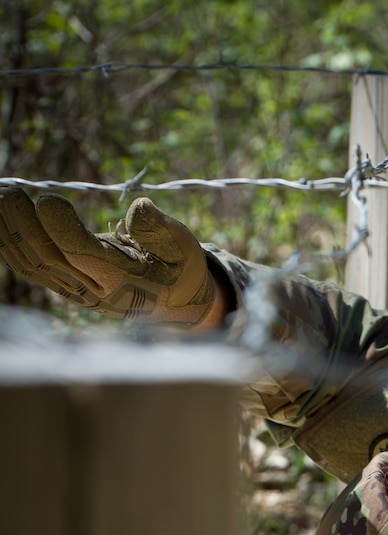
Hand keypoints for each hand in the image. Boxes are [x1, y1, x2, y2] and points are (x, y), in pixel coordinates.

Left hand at [0, 187, 216, 324]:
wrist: (175, 303)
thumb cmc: (180, 270)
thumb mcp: (185, 248)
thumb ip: (162, 230)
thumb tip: (138, 207)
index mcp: (125, 282)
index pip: (85, 256)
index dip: (62, 230)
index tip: (48, 201)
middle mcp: (94, 291)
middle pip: (50, 259)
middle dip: (24, 226)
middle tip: (9, 193)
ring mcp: (76, 291)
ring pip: (33, 264)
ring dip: (10, 233)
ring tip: (2, 198)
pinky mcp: (65, 285)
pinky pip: (31, 266)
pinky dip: (11, 244)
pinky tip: (2, 221)